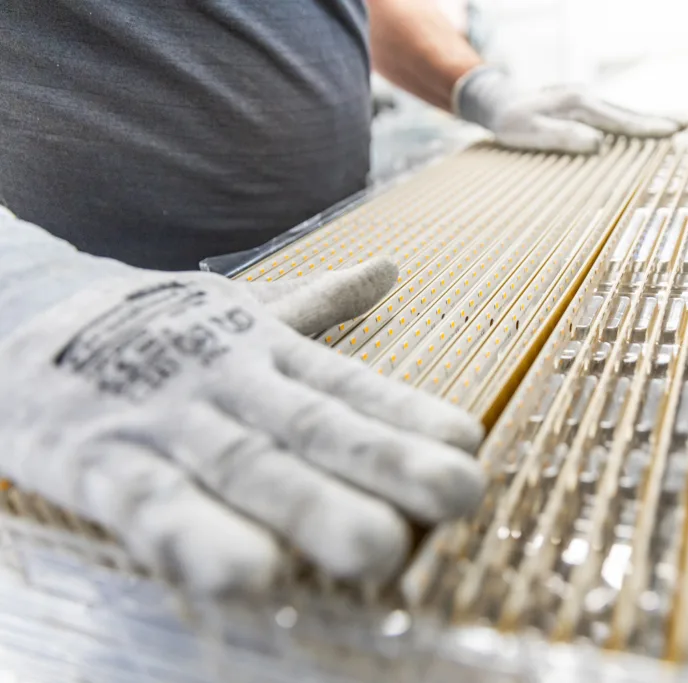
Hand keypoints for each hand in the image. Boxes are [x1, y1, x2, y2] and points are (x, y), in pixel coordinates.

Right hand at [0, 267, 484, 593]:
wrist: (24, 312)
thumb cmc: (155, 327)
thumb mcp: (240, 309)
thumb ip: (318, 301)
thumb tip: (390, 268)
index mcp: (264, 352)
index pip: (349, 388)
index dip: (409, 415)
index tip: (468, 445)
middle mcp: (227, 383)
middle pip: (315, 429)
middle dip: (387, 464)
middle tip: (460, 496)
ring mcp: (164, 420)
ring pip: (245, 466)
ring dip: (311, 507)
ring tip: (378, 551)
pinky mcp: (97, 461)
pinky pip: (148, 503)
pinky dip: (195, 535)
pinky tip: (245, 575)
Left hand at [454, 65, 687, 154]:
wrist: (497, 103)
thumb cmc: (511, 122)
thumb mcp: (531, 132)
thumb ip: (562, 137)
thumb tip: (598, 144)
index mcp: (578, 103)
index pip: (620, 120)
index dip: (647, 128)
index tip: (672, 131)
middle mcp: (586, 97)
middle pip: (628, 112)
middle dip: (657, 119)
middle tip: (687, 123)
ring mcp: (584, 100)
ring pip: (622, 112)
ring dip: (648, 119)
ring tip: (675, 124)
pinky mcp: (581, 106)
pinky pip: (612, 115)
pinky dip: (631, 121)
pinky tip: (642, 126)